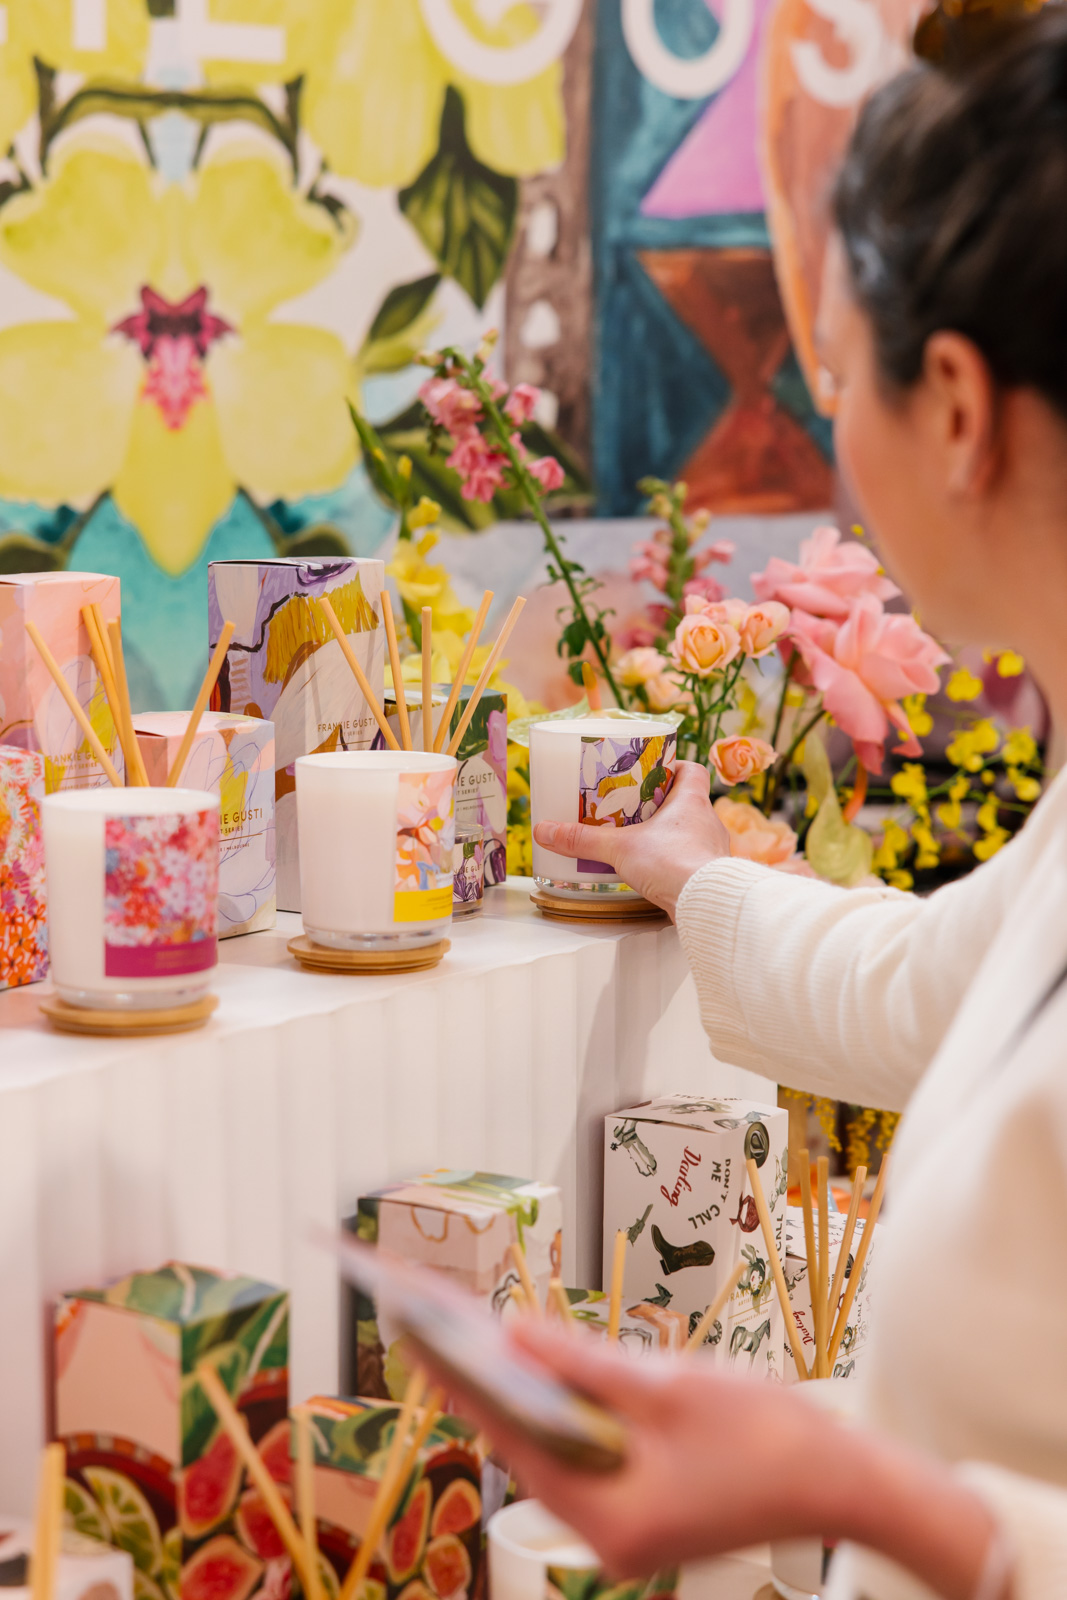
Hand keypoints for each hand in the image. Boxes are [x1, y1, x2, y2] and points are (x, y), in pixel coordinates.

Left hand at [416, 1318, 1006, 1599]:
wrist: (843, 1484)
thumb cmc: (767, 1436)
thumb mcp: (668, 1386)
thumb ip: (583, 1363)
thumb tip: (513, 1333)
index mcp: (609, 1518)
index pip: (513, 1437)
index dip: (463, 1381)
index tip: (417, 1335)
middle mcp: (607, 1537)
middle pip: (526, 1448)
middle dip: (484, 1385)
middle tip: (436, 1326)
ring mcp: (625, 1530)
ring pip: (552, 1453)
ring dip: (519, 1396)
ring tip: (474, 1338)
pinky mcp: (643, 1515)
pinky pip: (583, 1460)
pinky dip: (560, 1415)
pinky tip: (541, 1372)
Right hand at [533, 760, 730, 919]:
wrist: (706, 904)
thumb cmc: (674, 864)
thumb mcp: (620, 848)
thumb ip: (583, 840)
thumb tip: (545, 831)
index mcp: (692, 800)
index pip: (692, 769)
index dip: (674, 766)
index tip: (652, 770)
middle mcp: (708, 820)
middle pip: (686, 801)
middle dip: (660, 803)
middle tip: (632, 806)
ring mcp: (711, 849)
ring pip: (690, 831)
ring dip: (668, 833)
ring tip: (639, 839)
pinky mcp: (708, 874)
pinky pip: (691, 859)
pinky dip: (674, 860)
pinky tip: (655, 869)